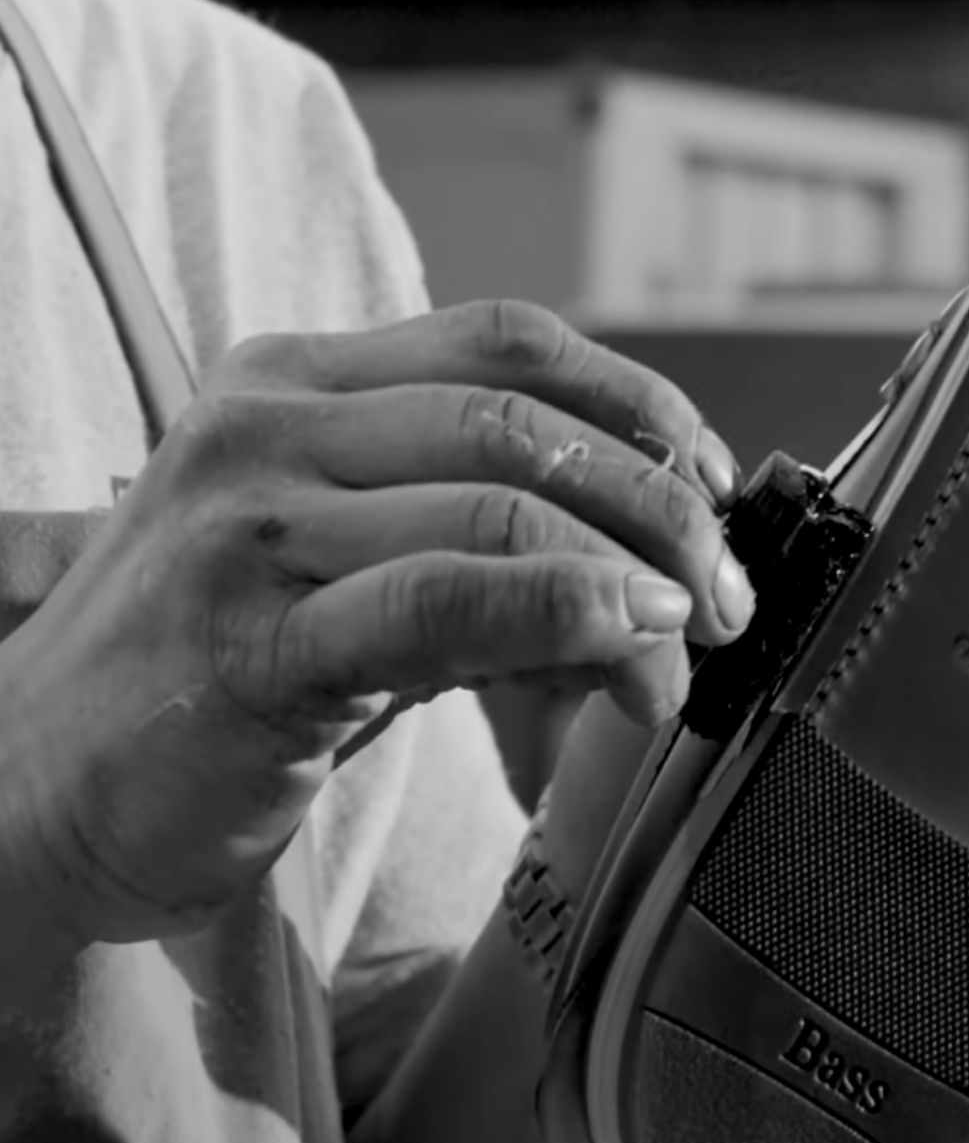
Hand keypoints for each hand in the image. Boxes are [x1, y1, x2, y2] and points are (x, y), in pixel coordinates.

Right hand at [0, 299, 752, 945]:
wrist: (38, 794)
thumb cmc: (200, 693)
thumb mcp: (346, 590)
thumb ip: (473, 569)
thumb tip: (633, 598)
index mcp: (290, 388)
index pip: (506, 349)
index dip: (637, 409)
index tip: (709, 492)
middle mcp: (267, 429)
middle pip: (522, 421)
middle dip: (661, 507)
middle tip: (725, 598)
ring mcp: (251, 528)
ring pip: (498, 505)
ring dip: (629, 580)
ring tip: (681, 657)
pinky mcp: (255, 641)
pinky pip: (442, 601)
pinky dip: (560, 616)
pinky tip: (624, 653)